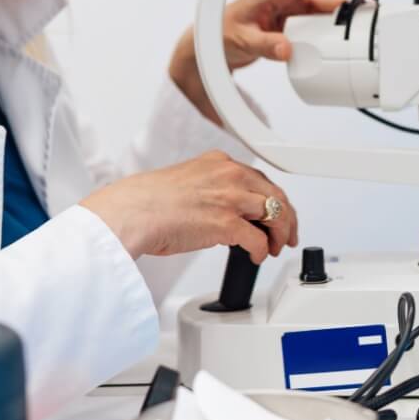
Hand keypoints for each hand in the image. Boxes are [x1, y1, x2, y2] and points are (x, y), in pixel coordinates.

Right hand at [79, 150, 299, 261]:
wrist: (132, 212)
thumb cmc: (148, 202)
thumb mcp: (186, 182)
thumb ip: (211, 190)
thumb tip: (223, 212)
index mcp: (219, 163)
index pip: (259, 179)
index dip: (273, 200)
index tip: (276, 213)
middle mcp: (229, 175)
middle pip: (275, 195)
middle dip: (286, 218)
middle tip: (286, 235)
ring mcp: (230, 197)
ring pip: (274, 214)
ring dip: (278, 235)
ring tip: (274, 248)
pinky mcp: (227, 222)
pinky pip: (258, 239)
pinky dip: (262, 251)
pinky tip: (257, 257)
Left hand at [170, 0, 367, 122]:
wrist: (207, 45)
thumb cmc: (219, 33)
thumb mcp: (243, 40)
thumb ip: (266, 46)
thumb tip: (287, 49)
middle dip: (349, 3)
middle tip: (371, 15)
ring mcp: (289, 8)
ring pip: (324, 10)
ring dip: (341, 18)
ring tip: (362, 28)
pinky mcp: (291, 22)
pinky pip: (317, 23)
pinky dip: (330, 30)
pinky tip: (342, 39)